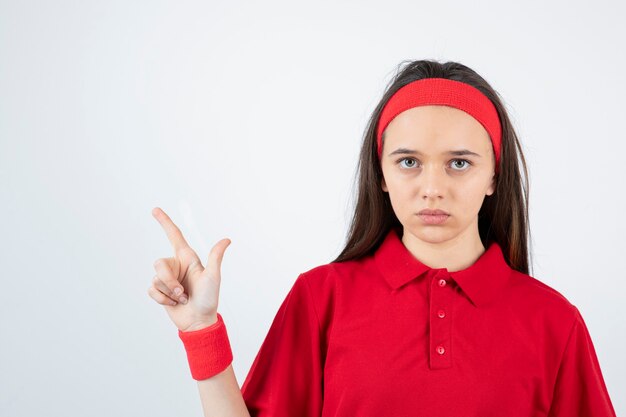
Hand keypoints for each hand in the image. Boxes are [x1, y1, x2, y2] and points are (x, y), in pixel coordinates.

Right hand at [147, 207, 230, 331]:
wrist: (199, 321)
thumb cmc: (209, 299)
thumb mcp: (213, 277)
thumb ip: (215, 257)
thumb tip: (227, 239)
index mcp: (188, 258)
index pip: (175, 236)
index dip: (165, 222)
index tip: (155, 209)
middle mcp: (176, 265)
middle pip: (159, 263)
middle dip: (169, 280)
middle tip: (183, 292)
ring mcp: (168, 278)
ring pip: (156, 278)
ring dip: (169, 292)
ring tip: (182, 298)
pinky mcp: (160, 291)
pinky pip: (151, 290)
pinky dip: (162, 299)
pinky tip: (174, 303)